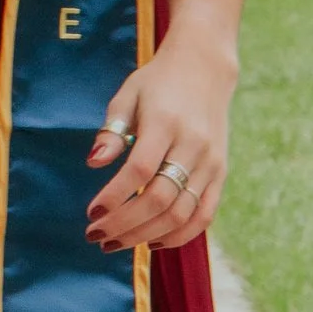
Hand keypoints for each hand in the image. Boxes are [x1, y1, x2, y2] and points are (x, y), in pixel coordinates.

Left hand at [83, 12, 236, 253]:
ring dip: (146, 235)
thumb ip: (112, 130)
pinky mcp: (220, 173)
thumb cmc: (158, 83)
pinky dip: (179, 235)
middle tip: (95, 235)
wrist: (205, 68)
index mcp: (166, 123)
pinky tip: (152, 243)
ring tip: (115, 242)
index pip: (139, 170)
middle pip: (160, 199)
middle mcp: (193, 145)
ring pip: (181, 214)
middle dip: (124, 224)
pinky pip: (204, 215)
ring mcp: (211, 162)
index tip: (92, 213)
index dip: (114, 196)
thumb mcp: (128, 95)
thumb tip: (94, 162)